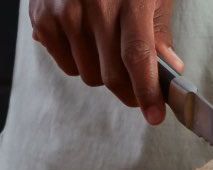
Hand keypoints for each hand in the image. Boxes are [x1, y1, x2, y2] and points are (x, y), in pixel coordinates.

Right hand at [29, 0, 184, 124]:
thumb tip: (169, 69)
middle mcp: (95, 6)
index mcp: (130, 0)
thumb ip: (159, 31)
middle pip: (111, 74)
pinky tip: (84, 39)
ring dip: (101, 73)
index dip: (146, 91)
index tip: (155, 115)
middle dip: (128, 90)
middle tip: (137, 88)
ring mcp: (65, 13)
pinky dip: (78, 61)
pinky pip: (66, 65)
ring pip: (87, 75)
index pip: (138, 56)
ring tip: (106, 48)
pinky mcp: (43, 18)